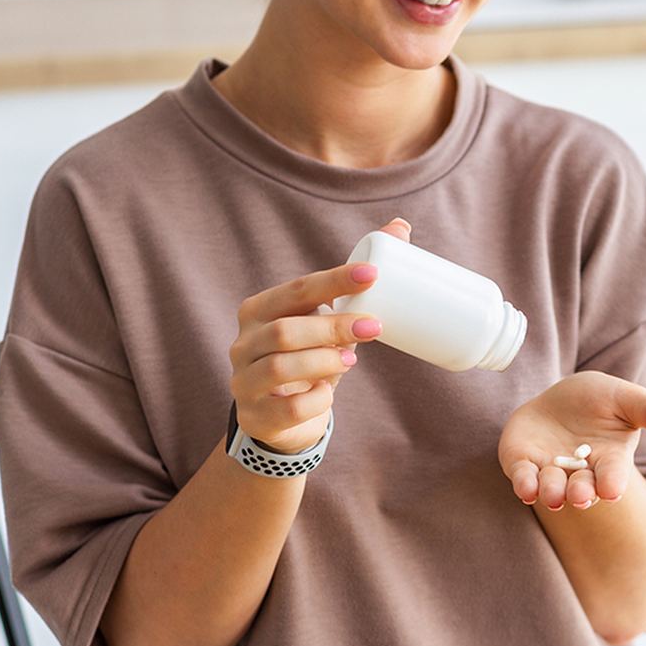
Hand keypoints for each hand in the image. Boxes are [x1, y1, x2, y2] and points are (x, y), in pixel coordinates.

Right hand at [227, 219, 410, 452]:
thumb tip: (401, 227)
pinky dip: (314, 401)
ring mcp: (244, 380)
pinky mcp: (255, 416)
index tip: (372, 274)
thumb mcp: (329, 321)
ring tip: (353, 361)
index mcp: (259, 310)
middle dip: (334, 326)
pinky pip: (286, 409)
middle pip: (286, 329)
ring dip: (324, 361)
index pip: (296, 290)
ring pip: (280, 366)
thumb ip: (356, 282)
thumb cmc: (310, 358)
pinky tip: (327, 394)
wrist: (284, 418)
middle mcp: (244, 342)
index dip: (334, 281)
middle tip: (374, 327)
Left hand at [499, 372, 645, 510]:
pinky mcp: (523, 464)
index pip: (612, 475)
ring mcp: (550, 471)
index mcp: (609, 461)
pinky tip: (526, 489)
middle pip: (582, 488)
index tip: (612, 489)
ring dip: (552, 493)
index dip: (612, 482)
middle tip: (581, 496)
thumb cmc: (600, 402)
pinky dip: (525, 484)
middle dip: (581, 493)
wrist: (560, 399)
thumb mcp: (629, 400)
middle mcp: (581, 472)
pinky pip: (524, 478)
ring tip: (554, 495)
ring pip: (552, 488)